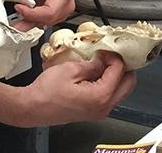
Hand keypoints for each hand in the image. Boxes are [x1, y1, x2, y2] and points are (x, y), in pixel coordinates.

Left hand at [12, 0, 77, 29]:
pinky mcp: (54, 12)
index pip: (50, 12)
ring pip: (44, 23)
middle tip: (11, 16)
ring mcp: (61, 9)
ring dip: (28, 21)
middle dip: (27, 20)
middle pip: (46, 21)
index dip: (32, 14)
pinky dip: (30, 19)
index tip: (17, 7)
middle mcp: (65, 3)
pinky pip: (42, 21)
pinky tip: (21, 12)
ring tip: (14, 13)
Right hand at [13, 52, 134, 125]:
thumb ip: (92, 64)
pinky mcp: (92, 112)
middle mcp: (103, 107)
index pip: (120, 71)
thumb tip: (103, 60)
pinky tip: (97, 73)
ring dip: (116, 75)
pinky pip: (109, 96)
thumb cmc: (46, 92)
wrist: (32, 108)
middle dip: (123, 66)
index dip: (114, 56)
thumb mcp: (70, 70)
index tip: (105, 49)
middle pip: (128, 84)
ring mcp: (99, 112)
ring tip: (104, 62)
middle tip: (112, 54)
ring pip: (120, 91)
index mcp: (100, 96)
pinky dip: (108, 83)